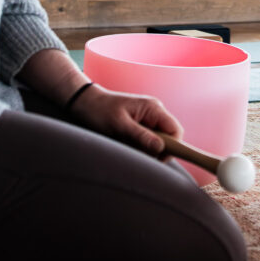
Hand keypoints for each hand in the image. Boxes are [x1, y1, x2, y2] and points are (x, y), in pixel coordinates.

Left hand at [68, 84, 182, 154]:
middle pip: (169, 137)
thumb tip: (160, 148)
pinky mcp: (141, 125)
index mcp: (153, 108)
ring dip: (145, 148)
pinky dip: (138, 146)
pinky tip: (125, 142)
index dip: (172, 146)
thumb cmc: (99, 110)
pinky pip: (147, 141)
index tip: (158, 158)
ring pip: (158, 141)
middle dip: (156, 149)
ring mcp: (148, 119)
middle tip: (137, 152)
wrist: (84, 103)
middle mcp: (154, 112)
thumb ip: (140, 136)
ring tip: (126, 143)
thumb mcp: (119, 125)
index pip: (175, 130)